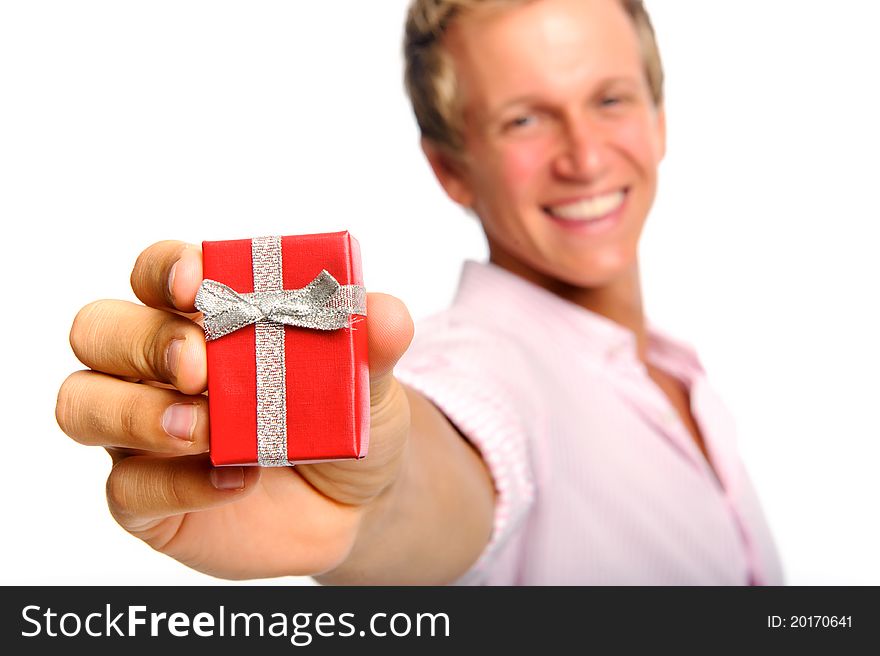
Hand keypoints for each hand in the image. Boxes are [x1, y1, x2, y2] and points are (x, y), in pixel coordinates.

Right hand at [56, 240, 413, 579]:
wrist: (357, 501)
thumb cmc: (347, 419)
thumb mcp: (370, 382)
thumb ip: (373, 345)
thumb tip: (384, 313)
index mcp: (203, 318)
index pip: (156, 273)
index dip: (164, 268)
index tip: (194, 281)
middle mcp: (157, 368)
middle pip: (98, 331)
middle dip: (143, 342)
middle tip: (201, 366)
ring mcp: (142, 434)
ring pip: (81, 405)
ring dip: (138, 413)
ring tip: (205, 429)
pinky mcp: (147, 499)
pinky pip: (126, 488)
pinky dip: (178, 485)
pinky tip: (237, 481)